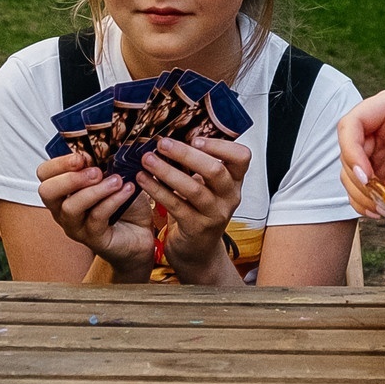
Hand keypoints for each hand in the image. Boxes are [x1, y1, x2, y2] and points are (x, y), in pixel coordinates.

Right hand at [36, 153, 155, 279]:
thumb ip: (105, 163)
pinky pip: (96, 218)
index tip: (81, 156)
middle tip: (95, 170)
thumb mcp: (114, 177)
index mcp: (64, 190)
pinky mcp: (93, 239)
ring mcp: (76, 226)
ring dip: (94, 190)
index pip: (44, 174)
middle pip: (47, 192)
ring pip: (71, 207)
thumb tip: (108, 141)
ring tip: (116, 180)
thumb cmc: (124, 204)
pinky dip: (112, 201)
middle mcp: (62, 209)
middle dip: (70, 178)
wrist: (142, 233)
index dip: (59, 163)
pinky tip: (127, 190)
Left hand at [135, 134, 249, 281]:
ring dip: (167, 171)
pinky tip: (143, 179)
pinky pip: (176, 206)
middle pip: (215, 170)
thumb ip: (198, 163)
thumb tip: (173, 132)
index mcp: (234, 181)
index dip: (220, 145)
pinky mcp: (197, 228)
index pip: (241, 157)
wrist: (197, 251)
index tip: (195, 136)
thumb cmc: (198, 210)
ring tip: (147, 159)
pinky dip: (157, 190)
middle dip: (186, 154)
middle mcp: (229, 197)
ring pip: (193, 189)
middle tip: (162, 143)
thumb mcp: (206, 186)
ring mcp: (215, 215)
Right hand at [336, 90, 384, 209]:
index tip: (364, 174)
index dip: (350, 148)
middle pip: (348, 151)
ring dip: (359, 194)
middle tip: (375, 198)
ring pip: (353, 173)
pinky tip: (382, 213)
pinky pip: (368, 188)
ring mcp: (383, 151)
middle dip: (355, 177)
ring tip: (380, 211)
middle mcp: (380, 128)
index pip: (352, 124)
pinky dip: (368, 202)